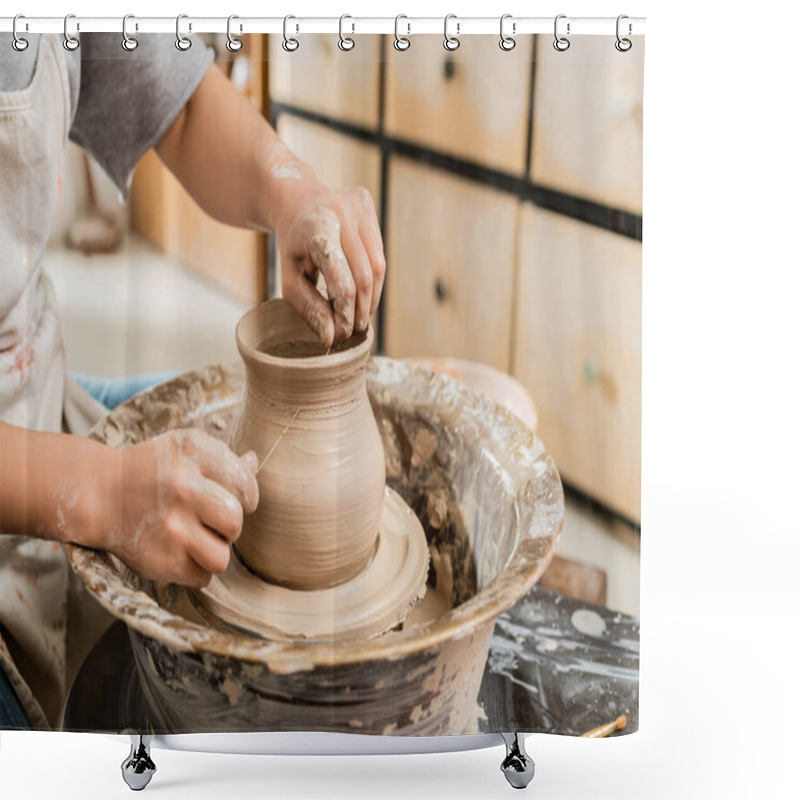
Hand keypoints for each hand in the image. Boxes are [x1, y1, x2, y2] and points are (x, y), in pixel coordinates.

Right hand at [105, 429, 258, 587]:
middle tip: (211, 520)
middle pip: (235, 521)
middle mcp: (182, 488)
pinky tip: (181, 550)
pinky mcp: (161, 560)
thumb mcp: (184, 449)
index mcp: (192, 454)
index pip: (244, 482)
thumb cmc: (151, 470)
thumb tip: (253, 463)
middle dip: (229, 525)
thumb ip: (222, 458)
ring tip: (199, 538)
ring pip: (222, 557)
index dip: (246, 494)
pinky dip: (196, 568)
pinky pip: (203, 577)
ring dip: (215, 550)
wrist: (100, 493)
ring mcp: (171, 527)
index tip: (236, 497)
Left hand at [275, 180, 385, 346]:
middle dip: (361, 309)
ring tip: (360, 314)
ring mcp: (359, 206)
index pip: (342, 281)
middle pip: (364, 276)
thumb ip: (309, 308)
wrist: (294, 200)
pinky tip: (363, 292)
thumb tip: (332, 338)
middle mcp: (341, 212)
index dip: (346, 312)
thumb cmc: (293, 246)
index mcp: (317, 230)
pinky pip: (379, 253)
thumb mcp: (290, 278)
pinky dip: (374, 278)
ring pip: (378, 266)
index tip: (342, 334)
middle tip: (354, 330)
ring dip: (372, 296)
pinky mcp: (369, 207)